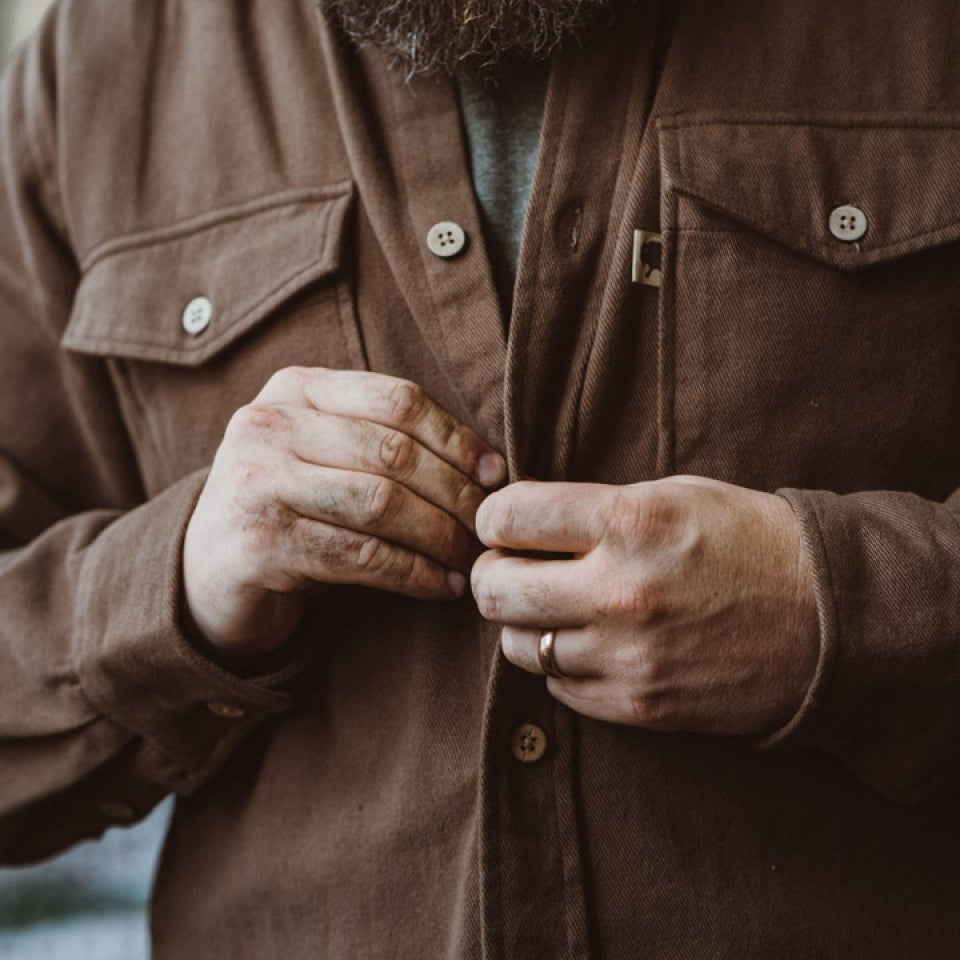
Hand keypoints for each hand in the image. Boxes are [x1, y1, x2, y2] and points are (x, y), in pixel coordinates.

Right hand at [183, 367, 504, 658]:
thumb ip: (383, 440)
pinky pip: (361, 557)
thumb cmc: (291, 503)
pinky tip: (442, 586)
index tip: (496, 473)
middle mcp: (269, 425)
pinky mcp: (260, 544)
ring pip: (381, 505)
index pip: (396, 400)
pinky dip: (414, 574)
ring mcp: (258, 483)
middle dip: (456, 492)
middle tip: (490, 524)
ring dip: (440, 536)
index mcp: (295, 388)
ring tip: (471, 557)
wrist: (209, 567)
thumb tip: (489, 465)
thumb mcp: (325, 452)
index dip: (456, 437)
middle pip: (393, 452)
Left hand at [470, 476, 819, 735]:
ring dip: (526, 623)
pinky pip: (558, 687)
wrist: (829, 619)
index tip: (504, 523)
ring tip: (557, 608)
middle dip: (492, 574)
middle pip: (494, 589)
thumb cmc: (748, 541)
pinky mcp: (639, 705)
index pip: (507, 517)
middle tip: (512, 568)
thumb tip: (521, 521)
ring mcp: (626, 656)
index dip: (494, 517)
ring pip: (518, 645)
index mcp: (628, 522)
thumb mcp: (673, 495)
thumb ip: (594, 508)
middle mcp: (618, 591)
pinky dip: (561, 664)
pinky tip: (590, 643)